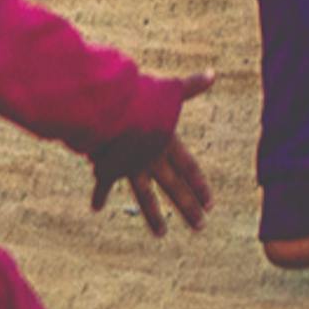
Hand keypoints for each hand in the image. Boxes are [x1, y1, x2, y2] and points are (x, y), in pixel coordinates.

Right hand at [82, 88, 220, 235]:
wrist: (109, 108)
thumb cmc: (139, 94)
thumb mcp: (169, 89)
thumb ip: (190, 86)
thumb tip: (213, 74)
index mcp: (167, 142)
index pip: (189, 168)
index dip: (200, 186)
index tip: (211, 205)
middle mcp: (152, 158)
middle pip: (174, 188)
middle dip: (188, 208)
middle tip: (200, 227)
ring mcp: (130, 166)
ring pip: (146, 197)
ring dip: (154, 217)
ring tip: (162, 234)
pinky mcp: (108, 166)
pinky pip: (103, 184)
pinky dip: (99, 194)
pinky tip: (95, 208)